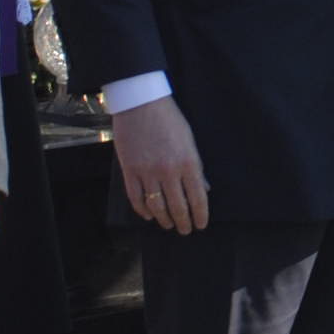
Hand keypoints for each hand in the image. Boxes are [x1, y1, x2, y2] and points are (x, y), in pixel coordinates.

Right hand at [112, 95, 210, 233]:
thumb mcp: (190, 140)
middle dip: (183, 222)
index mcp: (188, 162)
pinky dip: (143, 210)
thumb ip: (196, 166)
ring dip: (164, 220)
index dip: (200, 215)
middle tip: (185, 230)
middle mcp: (169, 171)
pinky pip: (136, 198)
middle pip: (178, 207)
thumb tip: (203, 189)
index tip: (201, 225)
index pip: (198, 198)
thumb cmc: (169, 119)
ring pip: (157, 207)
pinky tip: (149, 215)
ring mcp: (147, 172)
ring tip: (169, 225)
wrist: (141, 103)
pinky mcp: (130, 170)